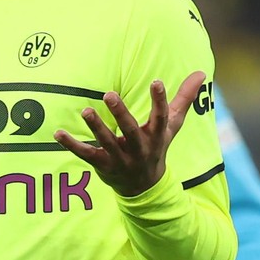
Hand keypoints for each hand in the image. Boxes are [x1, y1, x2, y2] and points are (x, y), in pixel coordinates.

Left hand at [54, 71, 205, 196]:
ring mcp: (121, 159)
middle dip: (120, 114)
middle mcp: (140, 148)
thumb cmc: (157, 146)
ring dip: (96, 127)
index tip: (156, 81)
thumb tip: (201, 72)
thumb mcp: (172, 125)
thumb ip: (184, 98)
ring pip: (107, 143)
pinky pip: (86, 154)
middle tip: (109, 94)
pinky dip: (71, 144)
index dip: (159, 100)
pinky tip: (58, 132)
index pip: (161, 117)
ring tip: (85, 110)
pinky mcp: (103, 165)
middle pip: (131, 131)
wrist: (145, 187)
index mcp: (157, 136)